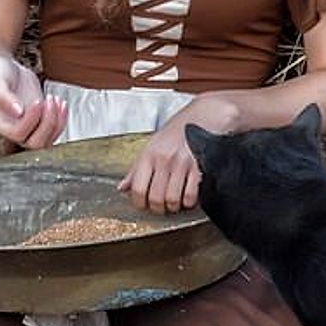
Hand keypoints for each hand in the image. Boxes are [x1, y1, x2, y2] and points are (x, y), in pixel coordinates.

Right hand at [0, 57, 66, 149]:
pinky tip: (61, 103)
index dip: (31, 120)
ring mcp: (27, 127)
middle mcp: (12, 130)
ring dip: (56, 122)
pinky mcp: (39, 122)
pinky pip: (53, 132)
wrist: (6, 69)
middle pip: (34, 143)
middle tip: (50, 100)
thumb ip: (4, 95)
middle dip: (48, 123)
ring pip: (46, 141)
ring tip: (56, 100)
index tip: (37, 100)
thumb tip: (18, 112)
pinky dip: (62, 120)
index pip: (17, 133)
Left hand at [118, 96, 237, 213]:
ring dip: (174, 206)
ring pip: (173, 200)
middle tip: (161, 206)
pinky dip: (188, 202)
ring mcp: (182, 164)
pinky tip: (188, 196)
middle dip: (158, 208)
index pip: (138, 189)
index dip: (140, 203)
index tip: (144, 204)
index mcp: (149, 155)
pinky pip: (191, 196)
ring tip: (175, 201)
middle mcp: (164, 160)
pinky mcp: (199, 167)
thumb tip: (122, 187)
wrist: (202, 116)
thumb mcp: (152, 145)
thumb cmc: (176, 132)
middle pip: (156, 198)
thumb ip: (136, 169)